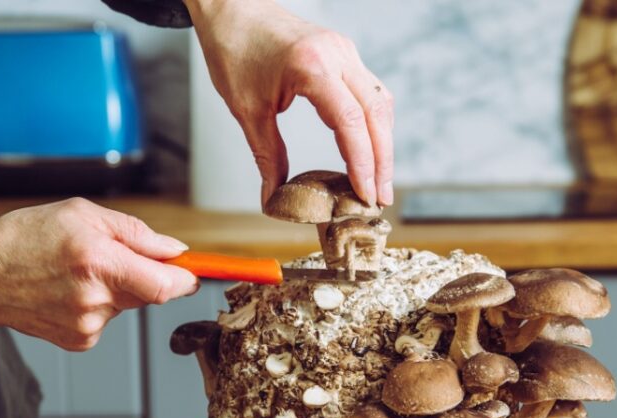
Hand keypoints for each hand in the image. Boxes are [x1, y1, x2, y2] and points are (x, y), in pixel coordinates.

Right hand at [0, 198, 198, 350]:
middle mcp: (95, 299)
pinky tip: (67, 292)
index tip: (195, 272)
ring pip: (127, 303)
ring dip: (116, 287)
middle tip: (111, 256)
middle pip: (149, 292)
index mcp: (99, 262)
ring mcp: (87, 325)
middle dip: (143, 273)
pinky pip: (107, 318)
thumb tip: (176, 251)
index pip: (165, 285)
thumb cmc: (25, 238)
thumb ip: (136, 233)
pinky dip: (98, 303)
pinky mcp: (79, 341)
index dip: (186, 279)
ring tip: (76, 272)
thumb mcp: (82, 215)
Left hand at [185, 0, 393, 206]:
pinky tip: (369, 149)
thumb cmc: (234, 51)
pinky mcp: (344, 53)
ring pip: (379, 102)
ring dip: (383, 143)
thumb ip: (266, 154)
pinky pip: (369, 91)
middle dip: (382, 160)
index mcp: (312, 67)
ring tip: (378, 181)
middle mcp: (337, 55)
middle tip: (380, 199)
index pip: (350, 122)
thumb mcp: (246, 109)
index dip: (362, 163)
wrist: (233, 9)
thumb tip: (274, 197)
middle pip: (375, 114)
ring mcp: (345, 51)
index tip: (365, 194)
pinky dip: (373, 123)